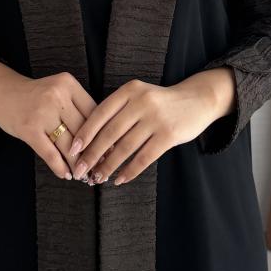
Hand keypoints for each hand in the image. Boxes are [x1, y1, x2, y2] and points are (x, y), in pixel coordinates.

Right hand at [0, 61, 100, 183]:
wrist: (2, 91)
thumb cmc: (35, 95)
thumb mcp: (59, 91)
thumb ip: (77, 108)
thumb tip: (101, 138)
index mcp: (68, 84)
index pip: (94, 112)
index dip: (104, 134)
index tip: (112, 151)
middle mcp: (57, 95)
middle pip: (83, 131)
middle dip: (93, 153)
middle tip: (101, 168)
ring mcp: (42, 112)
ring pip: (69, 145)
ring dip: (78, 164)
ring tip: (85, 175)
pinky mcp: (29, 129)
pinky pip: (50, 153)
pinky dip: (60, 167)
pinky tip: (66, 174)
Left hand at [67, 70, 234, 185]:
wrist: (197, 99)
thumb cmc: (161, 101)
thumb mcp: (139, 96)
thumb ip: (119, 110)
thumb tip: (91, 140)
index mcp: (129, 90)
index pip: (100, 113)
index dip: (85, 133)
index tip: (73, 150)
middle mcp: (141, 102)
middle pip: (110, 132)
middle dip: (92, 154)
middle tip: (80, 170)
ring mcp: (156, 118)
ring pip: (125, 147)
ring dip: (109, 165)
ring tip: (98, 178)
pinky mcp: (169, 135)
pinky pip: (144, 157)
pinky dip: (130, 171)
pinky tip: (120, 179)